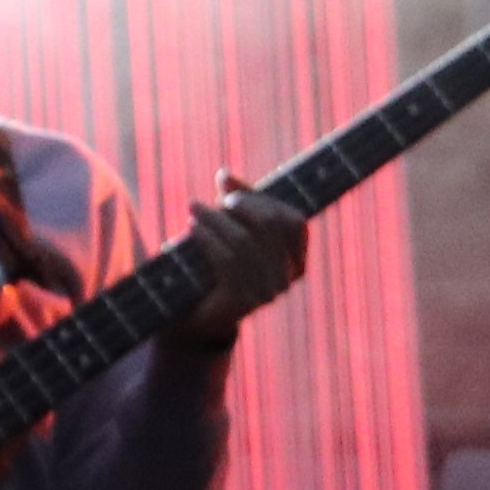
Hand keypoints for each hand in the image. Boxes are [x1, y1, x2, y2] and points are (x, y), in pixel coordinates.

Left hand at [169, 177, 308, 339]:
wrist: (193, 315)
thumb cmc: (214, 265)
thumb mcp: (230, 230)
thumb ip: (233, 203)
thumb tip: (225, 173)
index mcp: (297, 259)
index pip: (292, 219)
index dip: (260, 197)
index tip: (228, 187)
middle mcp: (288, 278)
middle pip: (270, 225)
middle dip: (238, 204)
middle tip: (210, 200)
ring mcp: (268, 292)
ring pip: (244, 240)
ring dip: (215, 219)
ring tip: (193, 209)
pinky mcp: (243, 301)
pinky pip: (227, 260)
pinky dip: (207, 238)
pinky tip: (192, 229)